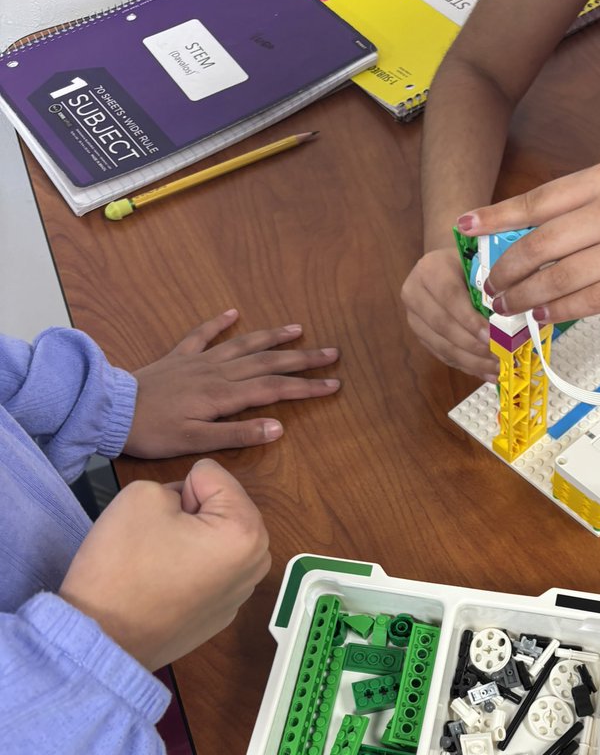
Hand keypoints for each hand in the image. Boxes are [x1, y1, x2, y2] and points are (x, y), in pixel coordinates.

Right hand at [59, 459, 270, 670]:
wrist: (105, 637)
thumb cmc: (124, 565)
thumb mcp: (143, 494)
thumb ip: (177, 485)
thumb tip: (188, 510)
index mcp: (246, 531)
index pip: (211, 474)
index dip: (178, 489)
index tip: (161, 521)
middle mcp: (257, 562)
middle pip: (221, 506)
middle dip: (190, 513)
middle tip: (158, 539)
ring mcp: (242, 592)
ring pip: (214, 536)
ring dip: (191, 539)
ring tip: (160, 562)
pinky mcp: (223, 612)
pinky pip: (209, 569)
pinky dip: (190, 569)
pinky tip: (164, 587)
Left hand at [123, 309, 339, 457]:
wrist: (110, 410)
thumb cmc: (154, 432)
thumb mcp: (197, 442)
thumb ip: (238, 434)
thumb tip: (278, 428)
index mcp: (224, 395)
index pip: (275, 389)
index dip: (307, 387)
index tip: (333, 384)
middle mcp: (217, 372)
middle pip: (267, 362)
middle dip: (302, 358)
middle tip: (332, 353)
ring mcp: (199, 360)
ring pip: (243, 344)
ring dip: (272, 336)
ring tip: (298, 328)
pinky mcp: (179, 356)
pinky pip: (203, 334)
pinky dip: (220, 322)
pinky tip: (234, 312)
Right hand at [401, 247, 497, 380]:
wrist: (445, 268)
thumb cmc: (468, 264)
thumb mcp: (478, 265)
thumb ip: (488, 288)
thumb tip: (511, 321)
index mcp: (429, 270)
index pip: (450, 298)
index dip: (470, 321)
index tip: (492, 338)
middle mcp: (414, 294)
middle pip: (444, 326)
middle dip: (474, 346)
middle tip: (499, 358)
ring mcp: (414, 318)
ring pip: (442, 346)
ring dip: (472, 362)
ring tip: (497, 370)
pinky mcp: (420, 336)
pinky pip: (443, 356)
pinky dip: (467, 366)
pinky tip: (487, 372)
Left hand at [457, 161, 599, 322]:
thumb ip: (577, 202)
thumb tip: (526, 229)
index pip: (535, 202)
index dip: (495, 218)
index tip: (464, 229)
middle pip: (539, 246)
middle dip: (505, 270)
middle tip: (488, 286)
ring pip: (558, 279)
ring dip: (524, 296)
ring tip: (506, 306)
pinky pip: (587, 302)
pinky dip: (557, 311)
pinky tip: (541, 314)